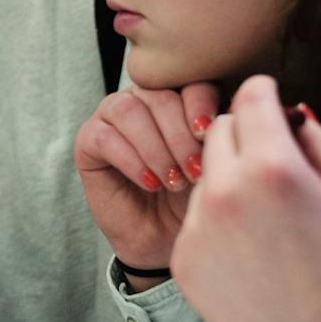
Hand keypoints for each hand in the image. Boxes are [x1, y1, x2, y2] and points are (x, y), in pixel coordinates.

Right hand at [73, 82, 219, 278]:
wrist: (166, 240)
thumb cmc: (195, 201)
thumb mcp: (216, 165)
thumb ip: (220, 134)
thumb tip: (232, 113)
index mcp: (179, 98)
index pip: (188, 81)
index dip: (199, 105)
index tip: (208, 136)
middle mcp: (144, 100)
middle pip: (159, 95)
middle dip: (179, 136)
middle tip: (194, 172)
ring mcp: (112, 117)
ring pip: (129, 110)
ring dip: (155, 148)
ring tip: (172, 182)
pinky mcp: (88, 141)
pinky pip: (105, 137)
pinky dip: (131, 161)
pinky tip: (150, 183)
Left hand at [173, 75, 320, 321]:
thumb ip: (319, 143)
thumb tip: (292, 112)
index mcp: (273, 167)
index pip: (250, 97)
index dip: (264, 92)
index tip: (269, 98)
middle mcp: (225, 190)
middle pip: (220, 132)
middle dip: (245, 136)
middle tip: (272, 161)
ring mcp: (198, 226)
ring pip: (205, 176)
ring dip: (229, 181)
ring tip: (269, 221)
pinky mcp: (182, 258)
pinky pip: (196, 219)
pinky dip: (217, 223)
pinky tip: (251, 253)